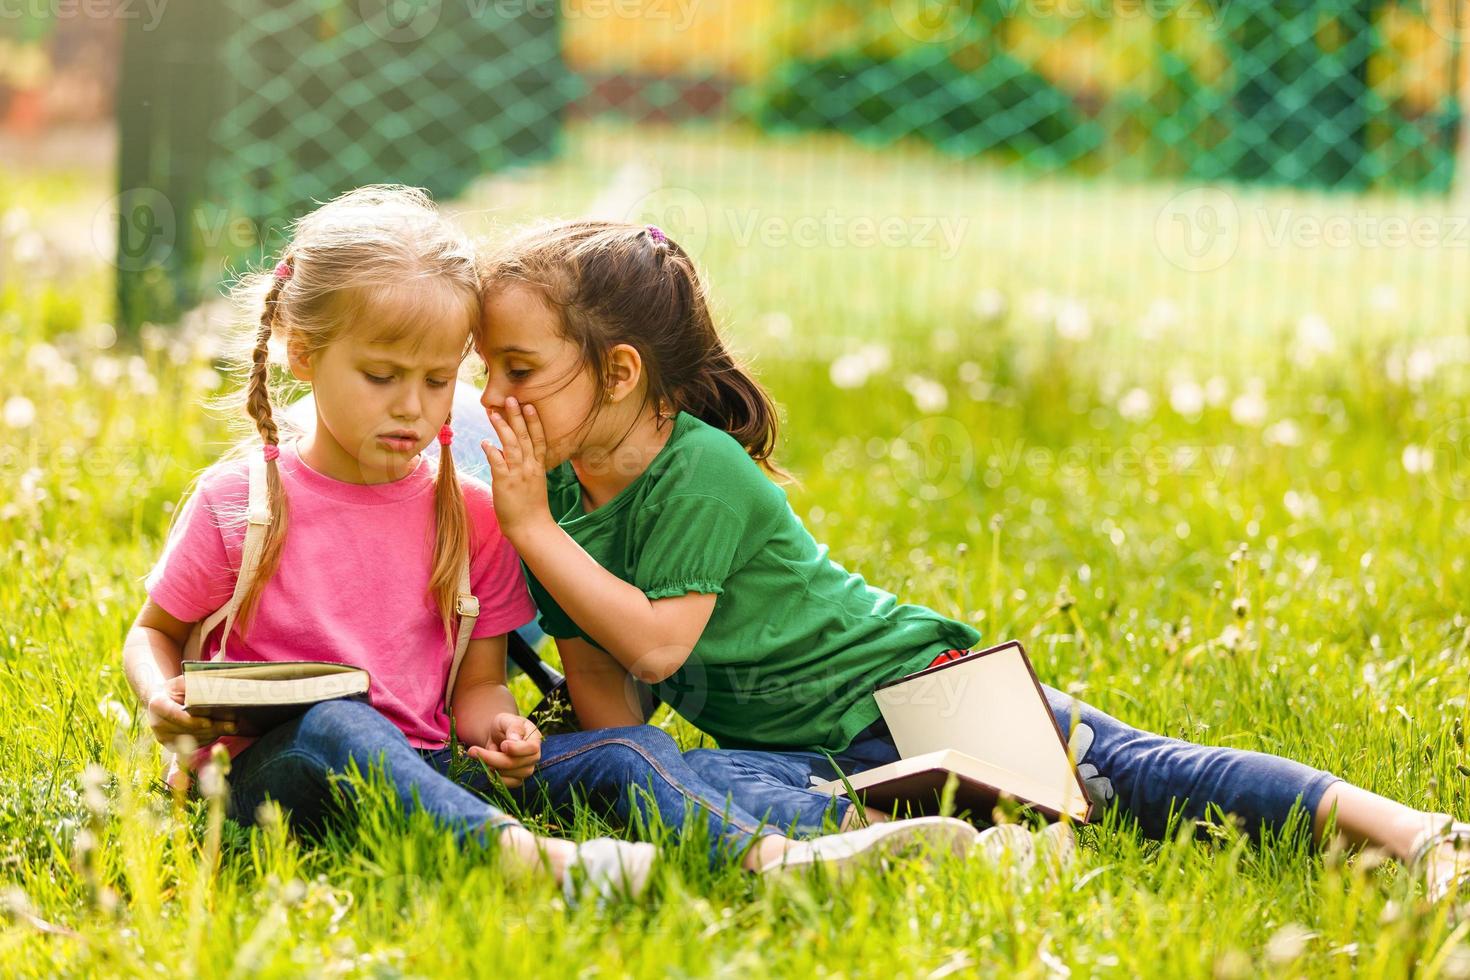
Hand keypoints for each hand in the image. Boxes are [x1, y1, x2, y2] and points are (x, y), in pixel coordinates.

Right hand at [145, 675, 237, 746]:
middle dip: (211, 727)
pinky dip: (209, 738)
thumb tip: (212, 682)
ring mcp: (164, 737)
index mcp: (157, 705)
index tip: (209, 722)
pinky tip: (221, 731)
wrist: (162, 702)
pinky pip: (194, 744)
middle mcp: (157, 724)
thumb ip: (192, 683)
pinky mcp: (172, 746)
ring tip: (231, 727)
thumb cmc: (175, 690)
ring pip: (194, 739)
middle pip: (188, 730)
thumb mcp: (181, 682)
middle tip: (232, 724)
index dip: (192, 720)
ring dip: (213, 734)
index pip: (175, 715)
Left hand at [467, 712, 542, 787]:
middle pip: (516, 763)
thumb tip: (514, 741)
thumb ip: (513, 728)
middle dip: (493, 758)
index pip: (531, 748)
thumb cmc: (504, 725)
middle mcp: (533, 756)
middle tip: (472, 750)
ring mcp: (526, 769)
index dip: (517, 749)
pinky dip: (493, 776)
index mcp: (535, 739)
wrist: (497, 735)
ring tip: (475, 754)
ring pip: (508, 774)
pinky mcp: (516, 779)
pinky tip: (484, 765)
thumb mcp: (507, 720)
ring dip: (489, 765)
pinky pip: (506, 784)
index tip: (503, 745)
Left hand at [483, 396, 552, 538]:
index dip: (534, 422)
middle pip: (524, 437)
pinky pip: (498, 463)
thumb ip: (524, 467)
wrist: (531, 527)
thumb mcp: (533, 484)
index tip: (529, 406)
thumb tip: (505, 453)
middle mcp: (529, 467)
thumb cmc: (531, 508)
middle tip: (511, 399)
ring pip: (511, 445)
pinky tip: (485, 442)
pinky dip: (492, 451)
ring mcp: (518, 474)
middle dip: (517, 417)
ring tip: (493, 413)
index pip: (538, 439)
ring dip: (502, 428)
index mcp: (538, 467)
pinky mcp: (506, 483)